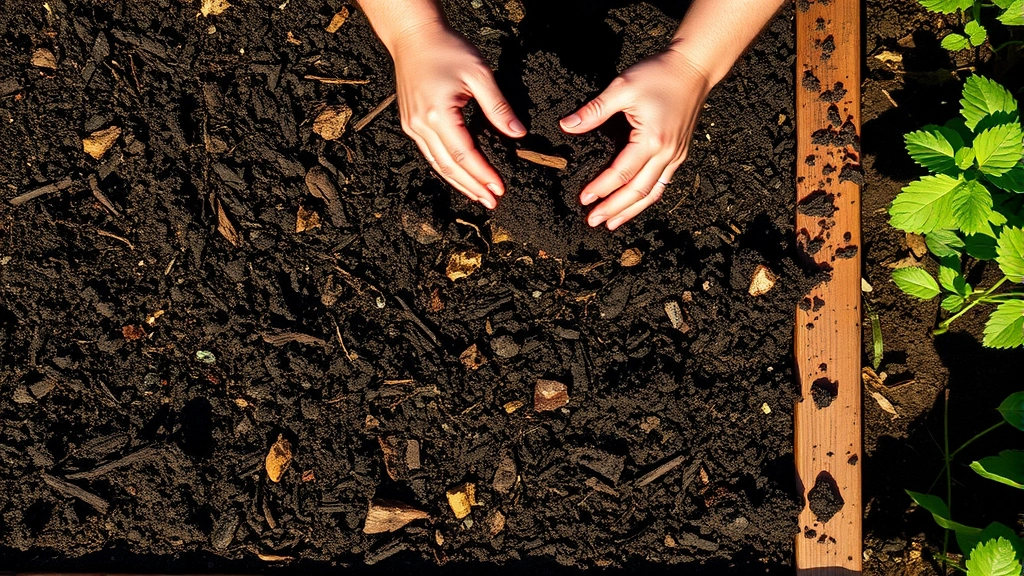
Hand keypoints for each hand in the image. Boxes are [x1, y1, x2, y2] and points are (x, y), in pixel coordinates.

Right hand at [391, 22, 525, 208]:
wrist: (413, 36)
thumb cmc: (447, 48)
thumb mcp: (480, 74)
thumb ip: (498, 107)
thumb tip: (518, 134)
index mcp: (437, 114)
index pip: (464, 154)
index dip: (483, 174)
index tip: (500, 189)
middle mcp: (420, 124)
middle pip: (449, 166)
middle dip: (472, 187)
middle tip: (492, 202)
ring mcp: (412, 126)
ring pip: (437, 164)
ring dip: (459, 183)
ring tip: (478, 196)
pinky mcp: (410, 123)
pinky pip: (430, 153)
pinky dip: (446, 168)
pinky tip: (460, 176)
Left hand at [560, 47, 711, 229]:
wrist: (694, 67)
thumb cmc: (658, 74)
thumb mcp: (622, 87)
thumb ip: (594, 110)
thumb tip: (566, 126)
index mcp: (652, 139)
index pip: (622, 173)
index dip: (601, 188)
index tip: (583, 199)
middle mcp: (667, 153)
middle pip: (638, 191)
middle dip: (615, 209)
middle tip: (593, 221)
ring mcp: (676, 155)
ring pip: (653, 193)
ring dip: (631, 210)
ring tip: (611, 223)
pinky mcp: (679, 153)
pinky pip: (662, 183)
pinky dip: (646, 197)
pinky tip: (633, 205)